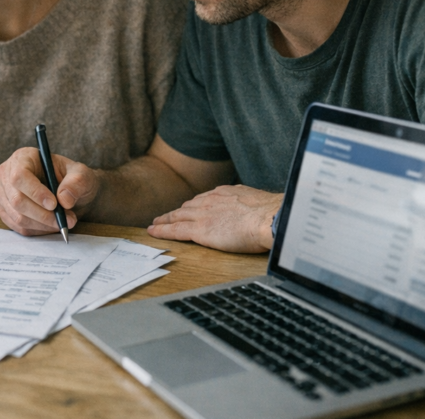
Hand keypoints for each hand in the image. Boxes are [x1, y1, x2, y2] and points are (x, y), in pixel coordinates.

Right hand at [0, 148, 97, 235]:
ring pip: (18, 217)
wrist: (68, 193)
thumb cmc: (72, 180)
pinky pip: (19, 227)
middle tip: (66, 219)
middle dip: (43, 214)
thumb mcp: (82, 175)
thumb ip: (77, 183)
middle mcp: (7, 175)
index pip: (20, 176)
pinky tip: (52, 225)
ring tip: (64, 222)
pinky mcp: (5, 211)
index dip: (35, 192)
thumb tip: (64, 199)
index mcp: (23, 158)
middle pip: (17, 200)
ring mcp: (4, 194)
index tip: (54, 204)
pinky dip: (38, 230)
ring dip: (44, 224)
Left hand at [148, 185, 281, 253]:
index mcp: (225, 193)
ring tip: (156, 223)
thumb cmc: (272, 215)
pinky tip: (153, 231)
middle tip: (165, 216)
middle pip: (187, 207)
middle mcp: (211, 201)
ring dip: (165, 220)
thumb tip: (257, 211)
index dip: (193, 206)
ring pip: (177, 216)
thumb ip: (251, 206)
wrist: (269, 218)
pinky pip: (175, 230)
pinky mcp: (199, 230)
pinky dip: (162, 230)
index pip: (204, 200)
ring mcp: (203, 215)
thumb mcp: (259, 203)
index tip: (188, 208)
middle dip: (176, 212)